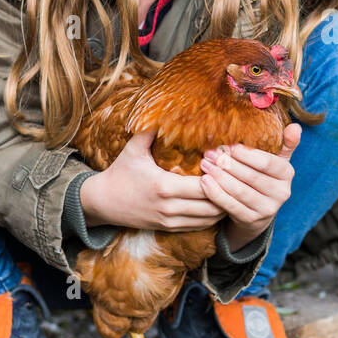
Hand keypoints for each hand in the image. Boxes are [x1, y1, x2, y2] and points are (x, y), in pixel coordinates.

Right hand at [79, 129, 226, 231]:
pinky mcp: (168, 228)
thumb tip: (166, 108)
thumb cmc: (120, 172)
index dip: (219, 177)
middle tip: (236, 179)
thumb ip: (150, 130)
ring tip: (231, 191)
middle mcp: (169, 206)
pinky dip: (211, 217)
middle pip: (211, 205)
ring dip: (222, 206)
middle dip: (226, 193)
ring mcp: (169, 220)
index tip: (226, 166)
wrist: (101, 202)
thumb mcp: (133, 149)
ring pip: (208, 219)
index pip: (204, 186)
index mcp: (164, 185)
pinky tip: (217, 204)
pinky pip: (198, 227)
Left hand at [198, 123, 301, 250]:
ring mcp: (267, 209)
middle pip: (251, 176)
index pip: (267, 162)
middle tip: (210, 154)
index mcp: (287, 173)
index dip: (246, 154)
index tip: (228, 146)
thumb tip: (295, 127)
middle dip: (228, 163)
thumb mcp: (276, 159)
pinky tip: (205, 182)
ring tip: (205, 165)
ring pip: (240, 191)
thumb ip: (285, 142)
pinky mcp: (251, 220)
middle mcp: (282, 193)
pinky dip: (216, 193)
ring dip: (219, 177)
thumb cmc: (263, 176)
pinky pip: (231, 206)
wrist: (258, 211)